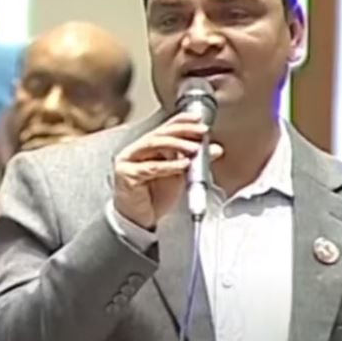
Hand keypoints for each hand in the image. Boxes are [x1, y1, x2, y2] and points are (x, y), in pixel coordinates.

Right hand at [113, 112, 222, 229]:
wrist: (139, 221)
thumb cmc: (154, 197)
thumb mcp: (180, 175)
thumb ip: (195, 160)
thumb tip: (214, 149)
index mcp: (148, 147)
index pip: (165, 128)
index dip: (181, 120)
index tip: (198, 119)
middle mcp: (136, 150)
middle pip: (160, 133)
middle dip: (183, 131)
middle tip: (201, 132)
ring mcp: (128, 161)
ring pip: (153, 145)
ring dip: (176, 144)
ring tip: (194, 148)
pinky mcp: (126, 175)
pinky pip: (150, 168)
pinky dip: (169, 165)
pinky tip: (183, 164)